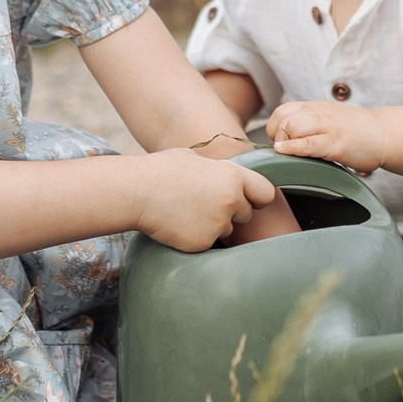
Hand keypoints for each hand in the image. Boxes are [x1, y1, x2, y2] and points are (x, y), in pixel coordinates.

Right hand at [137, 149, 280, 250]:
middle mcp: (231, 201)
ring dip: (214, 225)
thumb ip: (217, 169)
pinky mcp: (203, 242)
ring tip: (187, 212)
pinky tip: (179, 224)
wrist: (136, 192)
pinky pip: (208, 243)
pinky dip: (197, 237)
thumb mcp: (194, 158)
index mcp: (233, 176)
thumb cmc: (161, 170)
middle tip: (205, 204)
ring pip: (226, 230)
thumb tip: (223, 172)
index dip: (256, 197)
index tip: (249, 199)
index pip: (265, 193)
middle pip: (246, 214)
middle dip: (232, 212)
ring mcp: (218, 224)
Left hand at [268, 101, 389, 171]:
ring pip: (292, 126)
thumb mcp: (330, 119)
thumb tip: (288, 138)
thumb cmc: (358, 131)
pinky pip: (308, 144)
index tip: (279, 141)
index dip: (275, 127)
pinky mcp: (336, 143)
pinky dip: (293, 149)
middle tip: (283, 149)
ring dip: (284, 142)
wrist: (385, 133)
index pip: (283, 110)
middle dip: (276, 136)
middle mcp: (320, 113)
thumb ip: (311, 123)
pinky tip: (286, 154)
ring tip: (288, 154)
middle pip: (283, 117)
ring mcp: (328, 127)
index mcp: (316, 108)